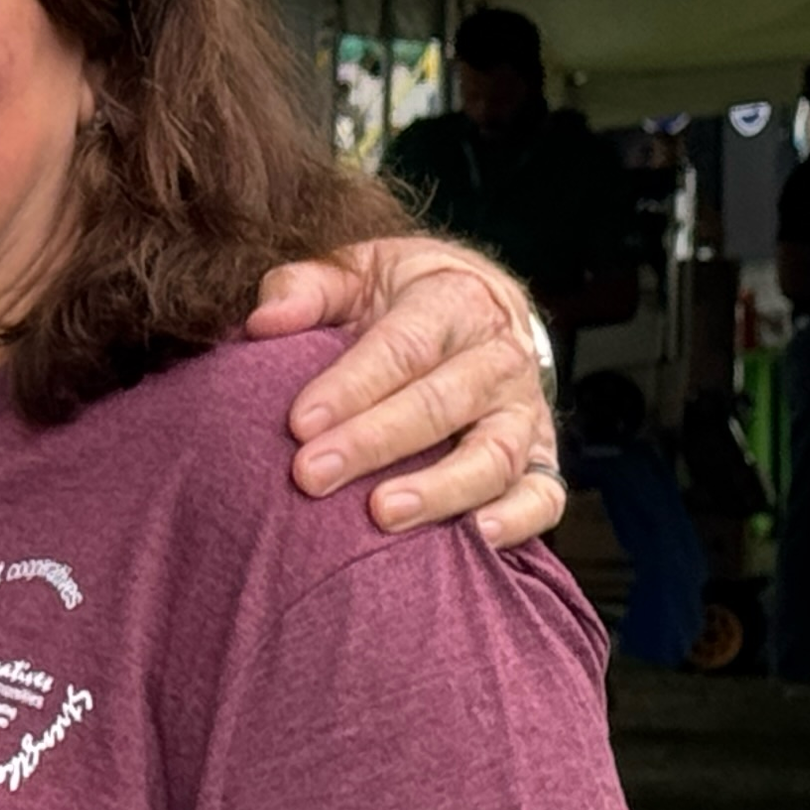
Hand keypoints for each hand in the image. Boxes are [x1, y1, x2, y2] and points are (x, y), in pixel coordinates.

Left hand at [244, 236, 561, 548]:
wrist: (480, 307)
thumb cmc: (401, 296)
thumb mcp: (358, 271)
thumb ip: (307, 287)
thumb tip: (264, 320)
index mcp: (454, 301)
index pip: (403, 347)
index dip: (351, 386)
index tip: (299, 424)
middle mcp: (498, 357)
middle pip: (443, 403)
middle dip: (375, 442)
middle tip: (312, 476)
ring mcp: (525, 411)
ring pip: (496, 454)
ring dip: (440, 489)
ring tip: (383, 515)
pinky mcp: (542, 457)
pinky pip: (545, 494)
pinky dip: (519, 519)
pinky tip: (477, 538)